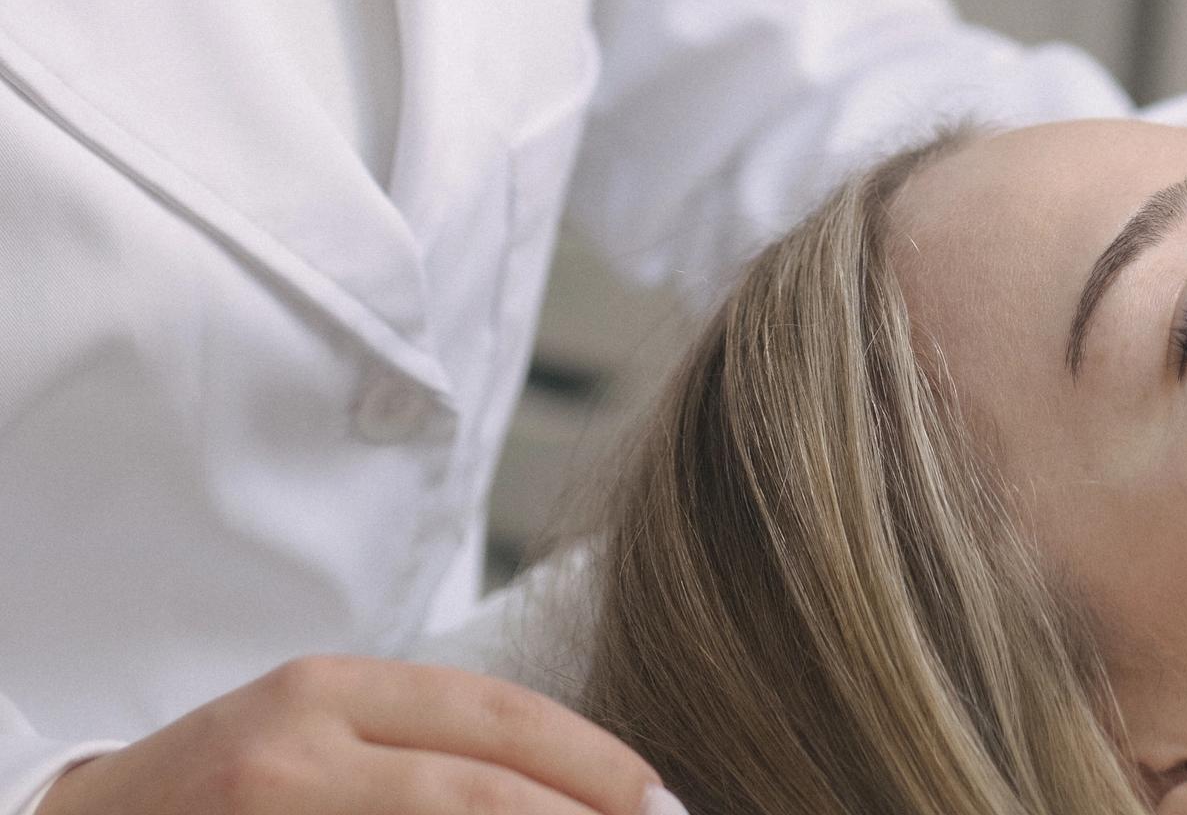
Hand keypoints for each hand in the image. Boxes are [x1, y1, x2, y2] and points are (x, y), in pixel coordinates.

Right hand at [44, 656, 672, 814]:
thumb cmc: (220, 791)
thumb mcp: (321, 732)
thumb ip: (424, 748)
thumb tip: (576, 789)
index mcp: (328, 690)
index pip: (493, 717)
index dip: (589, 759)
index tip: (662, 797)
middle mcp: (296, 748)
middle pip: (471, 787)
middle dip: (577, 814)